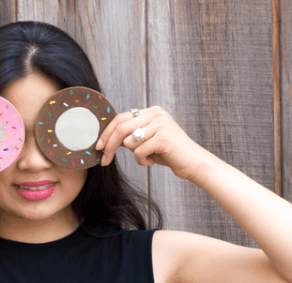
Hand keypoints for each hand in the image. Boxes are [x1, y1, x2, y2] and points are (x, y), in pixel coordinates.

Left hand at [95, 106, 210, 180]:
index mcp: (151, 111)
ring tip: (148, 158)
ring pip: (129, 142)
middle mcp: (155, 113)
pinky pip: (139, 152)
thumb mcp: (147, 141)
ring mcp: (160, 124)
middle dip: (109, 146)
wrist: (193, 163)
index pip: (120, 118)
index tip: (98, 147)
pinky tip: (154, 161)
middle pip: (120, 128)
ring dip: (135, 156)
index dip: (106, 133)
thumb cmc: (168, 153)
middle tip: (104, 161)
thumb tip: (106, 140)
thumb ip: (131, 136)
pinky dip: (143, 161)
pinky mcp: (163, 137)